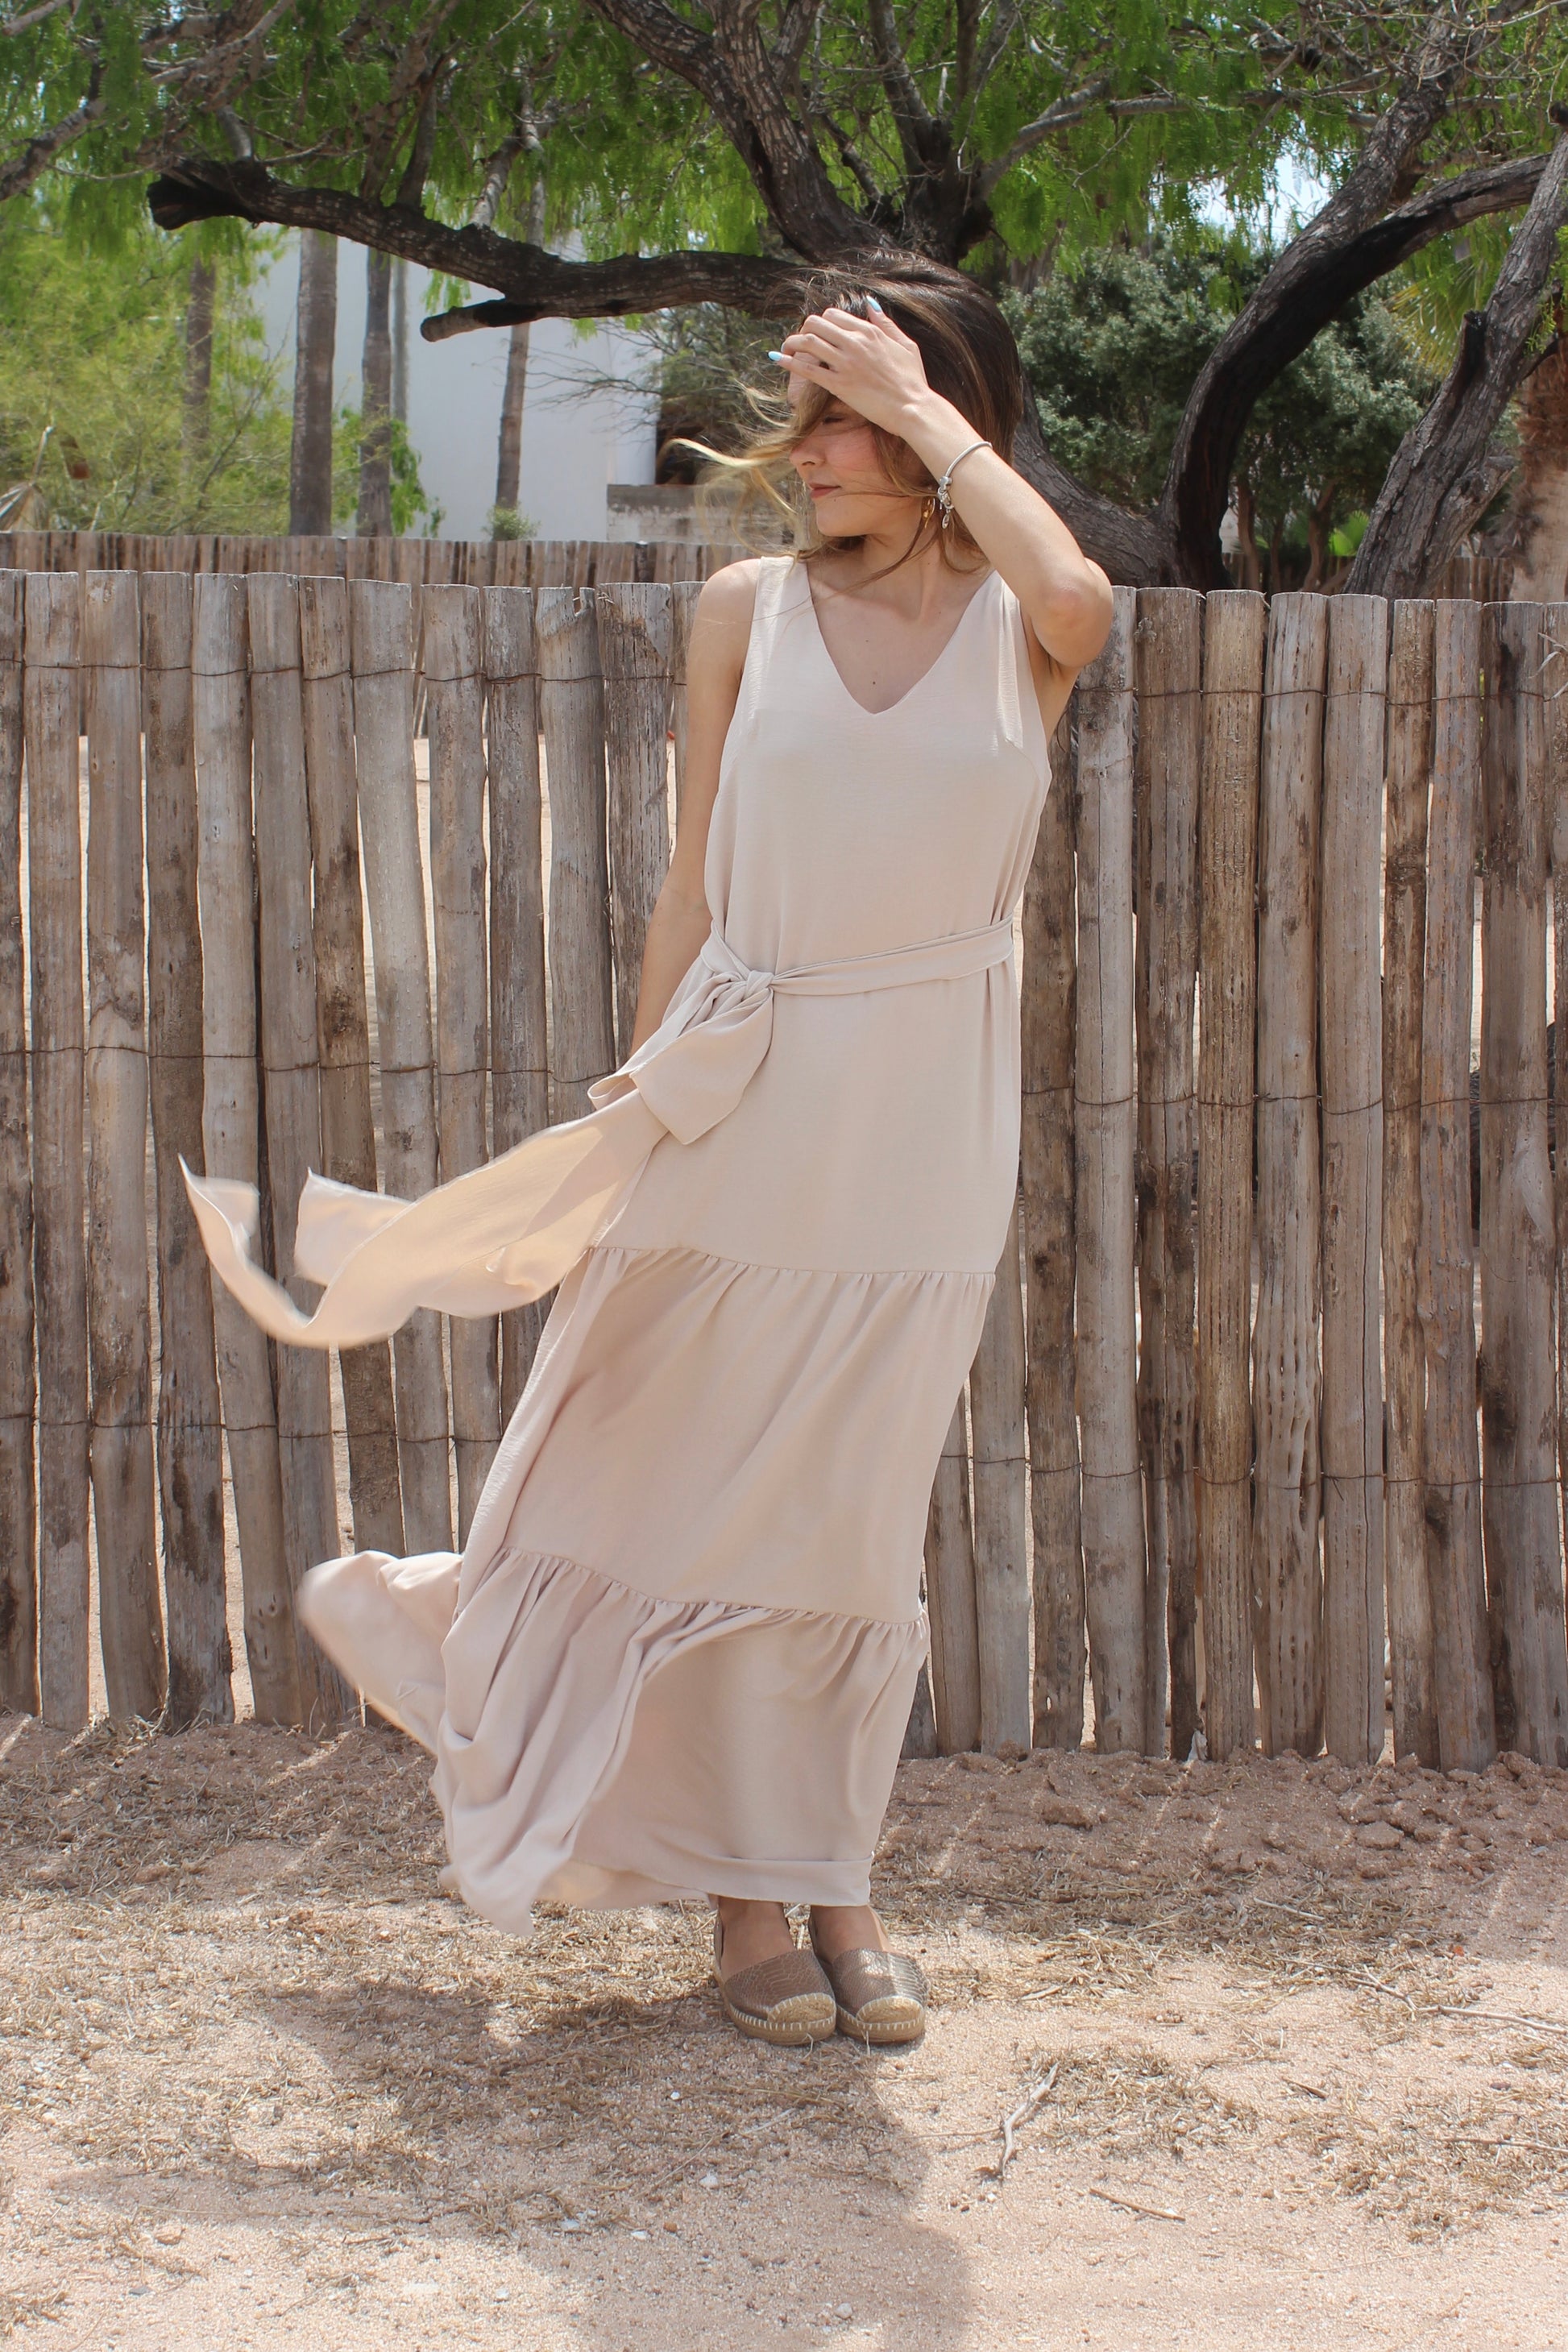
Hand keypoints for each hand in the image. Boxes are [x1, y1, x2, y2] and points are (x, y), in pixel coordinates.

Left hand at [774, 303, 935, 436]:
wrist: (913, 407)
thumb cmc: (912, 379)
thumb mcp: (905, 344)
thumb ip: (885, 323)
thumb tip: (870, 304)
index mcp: (869, 331)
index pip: (833, 315)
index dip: (821, 323)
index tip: (817, 334)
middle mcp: (855, 342)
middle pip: (816, 323)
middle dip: (803, 330)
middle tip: (799, 343)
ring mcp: (845, 363)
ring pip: (808, 341)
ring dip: (791, 343)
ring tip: (784, 350)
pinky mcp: (839, 384)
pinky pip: (807, 368)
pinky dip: (789, 362)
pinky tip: (778, 360)